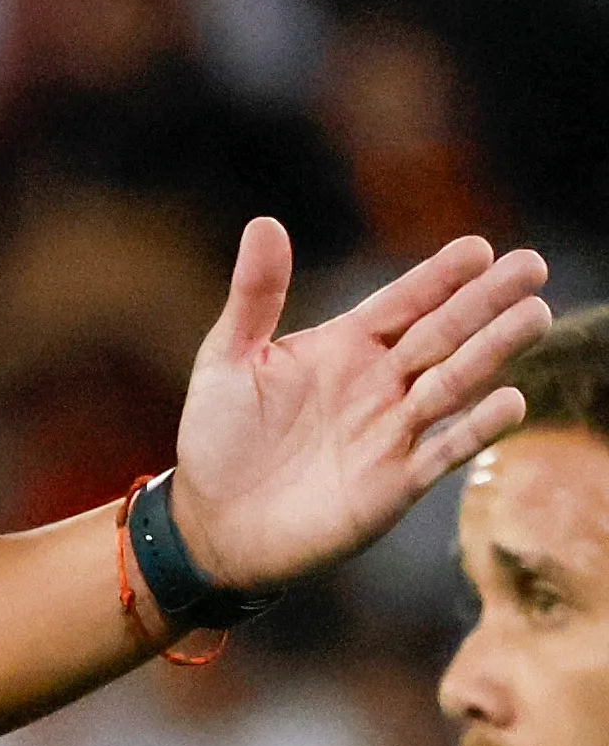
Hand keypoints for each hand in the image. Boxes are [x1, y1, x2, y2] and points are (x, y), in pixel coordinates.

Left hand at [168, 219, 550, 590]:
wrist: (212, 523)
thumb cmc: (218, 438)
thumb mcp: (228, 360)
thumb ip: (255, 296)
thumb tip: (264, 222)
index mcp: (346, 346)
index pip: (403, 302)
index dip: (438, 277)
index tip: (477, 248)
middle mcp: (380, 383)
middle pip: (442, 334)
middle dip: (486, 301)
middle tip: (531, 265)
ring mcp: (392, 431)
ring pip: (453, 383)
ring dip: (492, 352)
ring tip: (533, 315)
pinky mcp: (395, 482)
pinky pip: (443, 451)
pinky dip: (475, 428)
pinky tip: (510, 400)